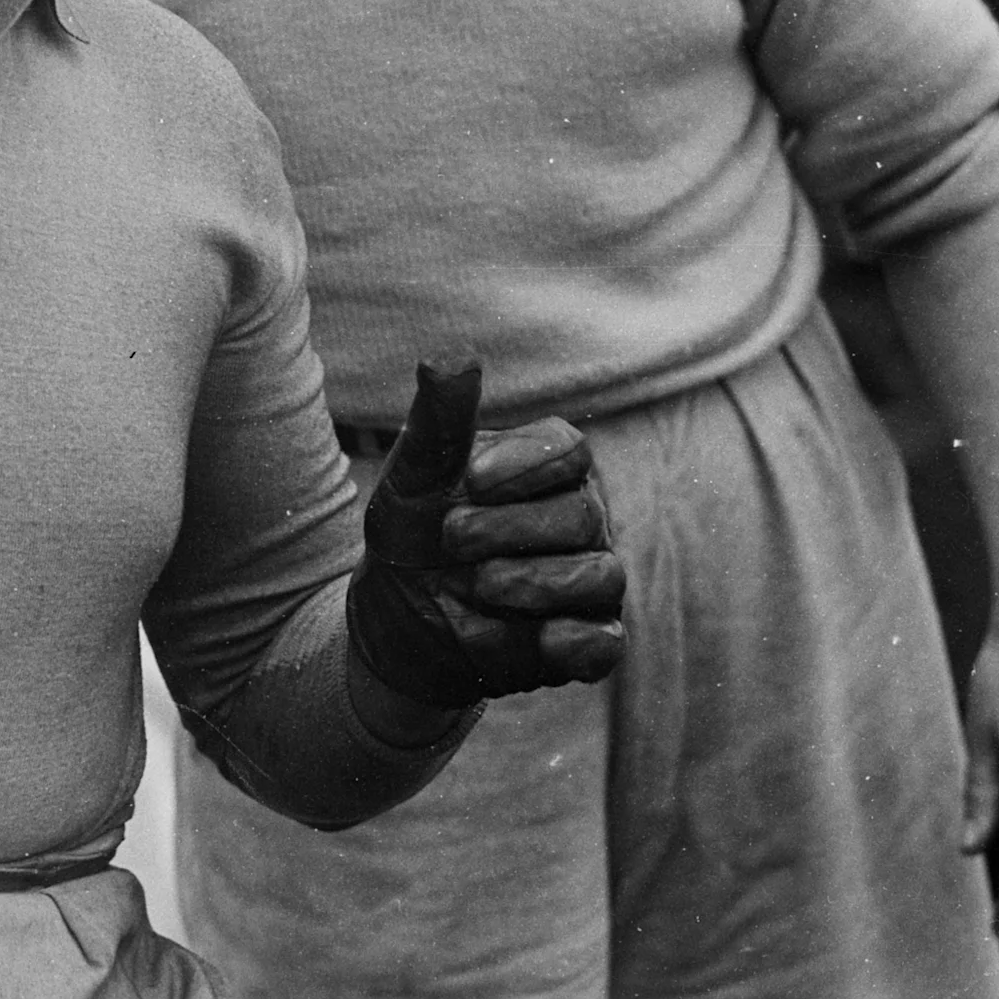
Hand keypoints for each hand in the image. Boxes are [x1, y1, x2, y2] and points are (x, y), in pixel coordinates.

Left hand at [345, 362, 626, 715]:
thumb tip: (450, 356)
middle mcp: (580, 520)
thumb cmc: (412, 535)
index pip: (569, 451)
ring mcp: (588, 582)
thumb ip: (438, 422)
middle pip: (581, 515)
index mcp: (546, 469)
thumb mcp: (412, 479)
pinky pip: (604, 642)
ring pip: (601, 576)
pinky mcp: (584, 642)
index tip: (470, 480)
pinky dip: (571, 642)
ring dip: (534, 585)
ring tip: (472, 588)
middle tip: (450, 538)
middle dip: (511, 529)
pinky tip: (537, 640)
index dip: (526, 464)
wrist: (394, 621)